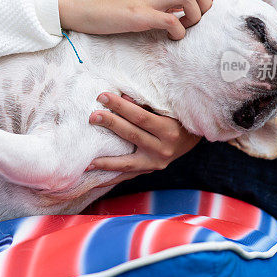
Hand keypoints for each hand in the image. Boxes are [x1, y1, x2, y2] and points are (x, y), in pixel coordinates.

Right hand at [58, 0, 212, 39]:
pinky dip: (177, 32)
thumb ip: (153, 2)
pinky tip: (169, 39)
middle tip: (194, 24)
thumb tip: (172, 13)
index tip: (198, 17)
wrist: (74, 2)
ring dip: (194, 17)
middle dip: (206, 6)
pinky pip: (169, 19)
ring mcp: (146, 0)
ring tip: (182, 31)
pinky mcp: (136, 15)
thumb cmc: (101, 6)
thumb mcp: (134, 0)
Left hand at [87, 93, 201, 186]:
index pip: (140, 116)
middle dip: (110, 124)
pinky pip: (127, 176)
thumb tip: (122, 96)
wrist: (191, 138)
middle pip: (131, 135)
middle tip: (92, 116)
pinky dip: (110, 177)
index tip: (102, 96)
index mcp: (169, 130)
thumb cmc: (176, 117)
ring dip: (104, 161)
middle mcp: (163, 149)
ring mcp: (156, 163)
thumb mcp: (165, 107)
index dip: (120, 106)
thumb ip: (145, 103)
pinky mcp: (149, 170)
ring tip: (86, 160)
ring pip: (126, 163)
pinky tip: (94, 179)